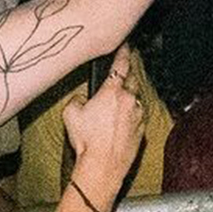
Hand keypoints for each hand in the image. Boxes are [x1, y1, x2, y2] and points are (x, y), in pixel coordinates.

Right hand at [62, 49, 146, 198]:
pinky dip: (131, 115)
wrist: (103, 165)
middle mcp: (129, 100)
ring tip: (116, 106)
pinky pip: (138, 116)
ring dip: (128, 98)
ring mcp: (138, 115)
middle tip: (119, 77)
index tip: (125, 46)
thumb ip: (78, 99)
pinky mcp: (142, 130)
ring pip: (136, 99)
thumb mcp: (71, 114)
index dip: (123, 53)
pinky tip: (120, 123)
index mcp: (112, 92)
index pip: (121, 65)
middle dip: (126, 77)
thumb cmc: (87, 140)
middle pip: (132, 80)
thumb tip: (83, 99)